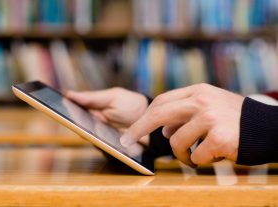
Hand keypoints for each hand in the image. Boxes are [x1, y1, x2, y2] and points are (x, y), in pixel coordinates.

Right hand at [66, 87, 148, 143]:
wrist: (150, 120)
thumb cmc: (130, 105)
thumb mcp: (112, 97)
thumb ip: (92, 97)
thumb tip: (69, 94)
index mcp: (93, 109)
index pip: (74, 110)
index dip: (64, 110)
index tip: (54, 106)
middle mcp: (93, 123)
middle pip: (78, 125)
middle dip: (74, 122)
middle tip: (70, 117)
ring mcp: (100, 135)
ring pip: (87, 136)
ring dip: (86, 132)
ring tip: (84, 126)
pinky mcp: (108, 146)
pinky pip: (99, 146)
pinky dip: (98, 141)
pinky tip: (97, 137)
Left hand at [120, 83, 244, 166]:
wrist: (267, 127)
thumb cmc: (233, 119)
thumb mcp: (209, 106)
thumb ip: (184, 114)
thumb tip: (163, 130)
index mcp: (197, 91)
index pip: (161, 102)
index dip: (143, 118)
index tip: (131, 131)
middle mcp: (202, 101)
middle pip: (159, 114)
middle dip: (139, 130)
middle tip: (127, 143)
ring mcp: (211, 118)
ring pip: (176, 142)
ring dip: (182, 155)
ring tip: (195, 155)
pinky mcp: (220, 138)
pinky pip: (196, 156)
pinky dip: (201, 161)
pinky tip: (213, 155)